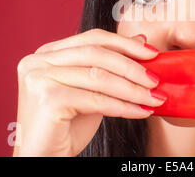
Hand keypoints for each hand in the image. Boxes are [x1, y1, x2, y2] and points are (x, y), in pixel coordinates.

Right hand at [13, 29, 165, 155]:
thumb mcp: (91, 89)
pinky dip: (123, 106)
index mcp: (47, 53)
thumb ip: (109, 64)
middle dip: (132, 66)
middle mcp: (38, 61)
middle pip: (96, 54)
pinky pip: (96, 100)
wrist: (44, 157)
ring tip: (154, 98)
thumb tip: (140, 39)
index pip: (92, 38)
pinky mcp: (48, 99)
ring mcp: (39, 78)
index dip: (125, 43)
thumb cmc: (65, 126)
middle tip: (156, 79)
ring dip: (133, 89)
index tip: (152, 52)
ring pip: (99, 77)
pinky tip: (140, 112)